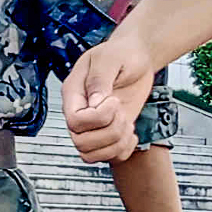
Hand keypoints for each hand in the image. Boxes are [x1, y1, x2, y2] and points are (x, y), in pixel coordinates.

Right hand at [62, 39, 159, 164]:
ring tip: (126, 122)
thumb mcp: (110, 59)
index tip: (114, 100)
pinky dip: (123, 150)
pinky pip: (109, 158)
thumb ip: (100, 79)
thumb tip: (95, 102)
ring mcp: (93, 125)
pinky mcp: (109, 133)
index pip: (74, 121)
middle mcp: (79, 112)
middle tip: (122, 112)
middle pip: (81, 142)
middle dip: (110, 131)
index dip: (97, 118)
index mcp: (73, 93)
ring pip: (91, 154)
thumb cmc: (122, 53)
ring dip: (116, 142)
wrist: (137, 57)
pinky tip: (131, 134)